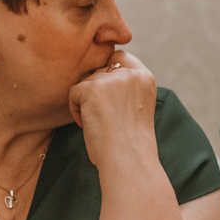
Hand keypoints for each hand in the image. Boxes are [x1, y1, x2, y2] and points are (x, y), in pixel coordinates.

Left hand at [67, 49, 158, 172]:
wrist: (129, 161)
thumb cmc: (130, 143)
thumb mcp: (137, 106)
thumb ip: (126, 88)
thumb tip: (100, 76)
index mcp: (145, 77)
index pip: (120, 57)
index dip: (109, 73)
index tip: (108, 97)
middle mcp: (131, 73)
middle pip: (100, 69)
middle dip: (96, 90)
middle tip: (105, 117)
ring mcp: (112, 79)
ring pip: (86, 81)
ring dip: (86, 102)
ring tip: (99, 123)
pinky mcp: (93, 88)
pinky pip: (74, 92)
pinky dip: (76, 110)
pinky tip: (89, 125)